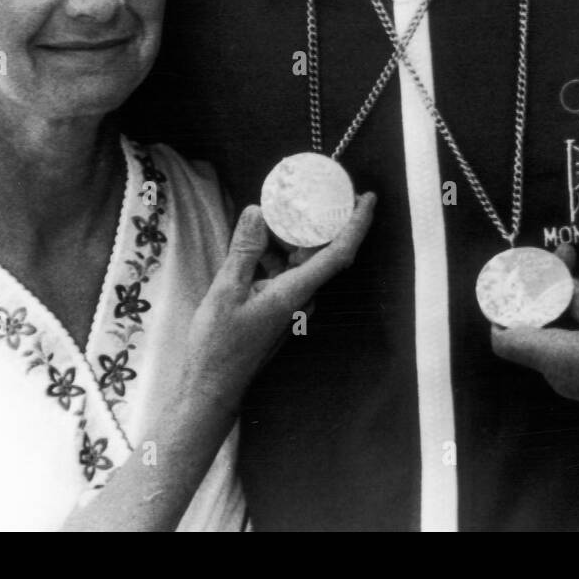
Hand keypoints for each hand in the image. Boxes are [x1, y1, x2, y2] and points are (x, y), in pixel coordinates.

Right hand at [183, 193, 374, 412]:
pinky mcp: (281, 310)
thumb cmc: (218, 346)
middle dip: (319, 221)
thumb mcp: (225, 291)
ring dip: (291, 237)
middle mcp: (303, 298)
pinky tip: (256, 242)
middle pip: (322, 251)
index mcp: (296, 292)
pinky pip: (287, 273)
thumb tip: (257, 211)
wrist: (211, 388)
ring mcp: (294, 306)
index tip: (367, 198)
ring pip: (302, 261)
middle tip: (311, 190)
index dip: (358, 223)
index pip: (340, 253)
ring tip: (273, 211)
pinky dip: (277, 255)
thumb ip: (244, 250)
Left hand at [491, 267, 578, 454]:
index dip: (502, 305)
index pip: (504, 338)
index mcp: (557, 358)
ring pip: (559, 329)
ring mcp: (577, 378)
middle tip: (570, 253)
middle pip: (534, 324)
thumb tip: (552, 284)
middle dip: (547, 284)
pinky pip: (575, 341)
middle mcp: (559, 372)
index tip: (519, 273)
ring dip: (573, 296)